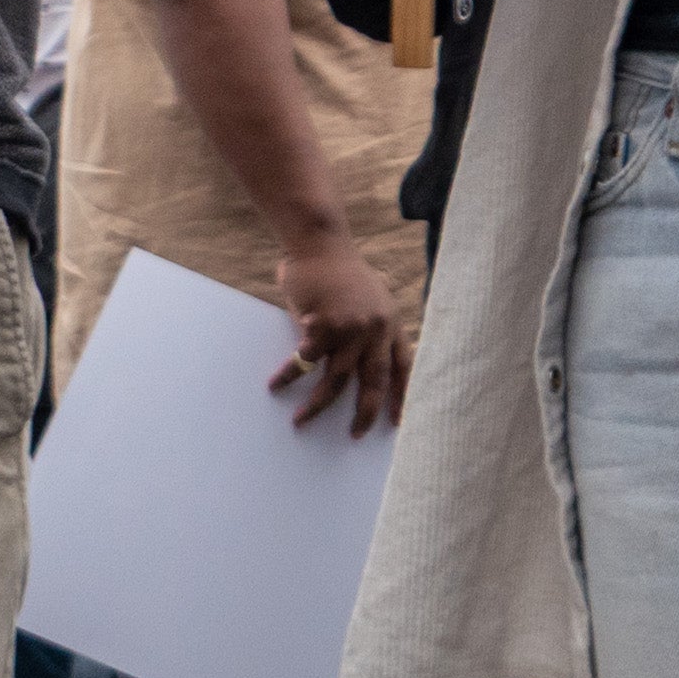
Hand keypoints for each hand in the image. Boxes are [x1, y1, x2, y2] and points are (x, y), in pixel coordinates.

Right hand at [267, 234, 410, 435]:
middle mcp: (375, 329)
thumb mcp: (372, 295)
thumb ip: (373, 326)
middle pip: (373, 382)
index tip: (397, 422)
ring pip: (335, 380)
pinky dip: (288, 376)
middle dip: (365, 413)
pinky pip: (304, 361)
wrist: (321, 243)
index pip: (403, 366)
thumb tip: (362, 360)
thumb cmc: (341, 269)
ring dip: (316, 405)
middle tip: (355, 434)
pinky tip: (276, 385)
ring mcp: (350, 328)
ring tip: (301, 421)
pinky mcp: (322, 325)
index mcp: (390, 323)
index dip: (401, 396)